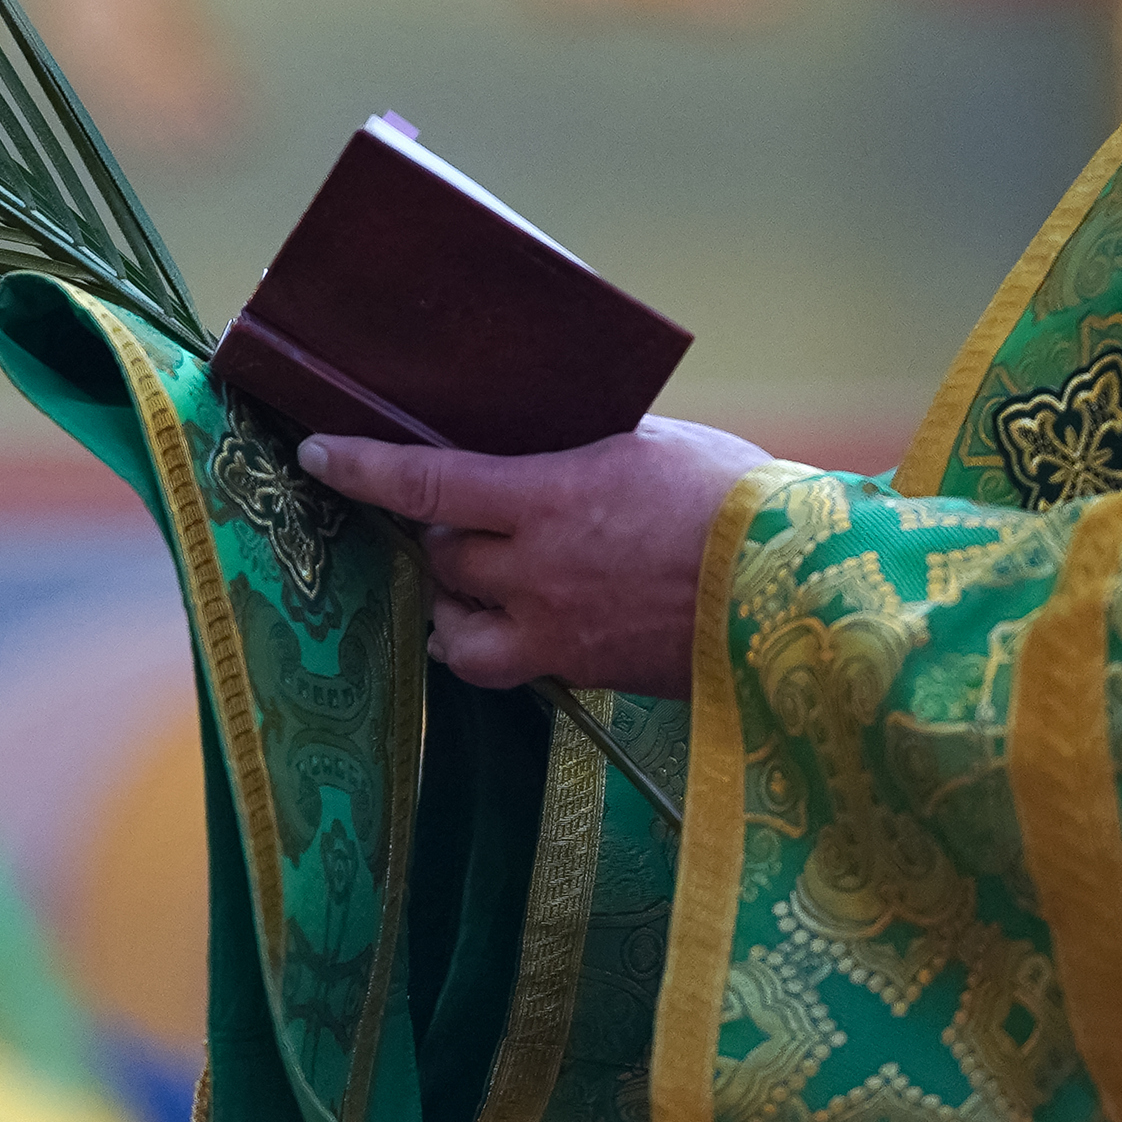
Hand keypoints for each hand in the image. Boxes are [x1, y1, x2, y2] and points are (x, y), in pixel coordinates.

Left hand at [295, 418, 772, 696]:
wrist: (804, 594)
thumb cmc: (739, 500)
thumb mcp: (651, 445)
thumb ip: (580, 451)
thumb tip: (538, 447)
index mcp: (550, 499)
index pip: (425, 483)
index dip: (362, 469)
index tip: (317, 453)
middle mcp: (539, 573)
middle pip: (442, 558)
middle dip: (439, 536)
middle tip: (461, 513)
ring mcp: (561, 634)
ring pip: (458, 631)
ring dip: (452, 603)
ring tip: (472, 582)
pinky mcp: (588, 675)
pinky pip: (512, 668)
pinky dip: (499, 645)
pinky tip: (520, 623)